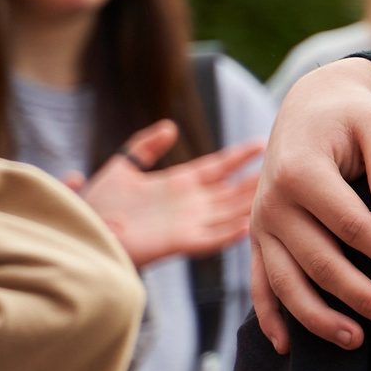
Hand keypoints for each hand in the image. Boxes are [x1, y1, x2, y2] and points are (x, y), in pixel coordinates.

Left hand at [70, 120, 263, 270]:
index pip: (219, 166)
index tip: (265, 142)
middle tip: (289, 168)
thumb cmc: (96, 205)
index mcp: (179, 184)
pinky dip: (231, 234)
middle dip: (259, 180)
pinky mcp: (179, 243)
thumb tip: (170, 127)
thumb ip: (145, 147)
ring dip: (254, 205)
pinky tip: (250, 225)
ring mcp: (187, 223)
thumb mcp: (122, 167)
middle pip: (234, 190)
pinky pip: (212, 238)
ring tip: (281, 195)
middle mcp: (190, 204)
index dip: (241, 155)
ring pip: (232, 213)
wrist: (81, 231)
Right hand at [247, 58, 370, 354]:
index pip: (350, 226)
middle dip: (363, 296)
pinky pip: (259, 283)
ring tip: (358, 343)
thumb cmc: (351, 116)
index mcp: (301, 171)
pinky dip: (270, 317)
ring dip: (319, 319)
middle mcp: (272, 203)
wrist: (310, 106)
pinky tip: (289, 347)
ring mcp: (260, 224)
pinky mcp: (257, 238)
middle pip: (320, 262)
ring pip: (286, 283)